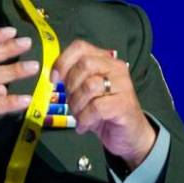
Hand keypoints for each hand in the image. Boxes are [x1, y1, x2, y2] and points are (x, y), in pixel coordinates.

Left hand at [51, 40, 156, 168]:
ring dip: (77, 105)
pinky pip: (96, 107)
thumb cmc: (104, 113)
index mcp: (105, 61)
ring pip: (89, 86)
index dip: (62, 61)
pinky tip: (84, 126)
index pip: (80, 47)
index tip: (53, 79)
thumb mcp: (85, 93)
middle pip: (84, 65)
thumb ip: (73, 80)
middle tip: (72, 103)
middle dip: (71, 86)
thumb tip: (54, 74)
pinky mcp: (124, 104)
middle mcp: (116, 68)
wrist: (129, 135)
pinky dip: (85, 119)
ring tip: (79, 117)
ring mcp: (123, 85)